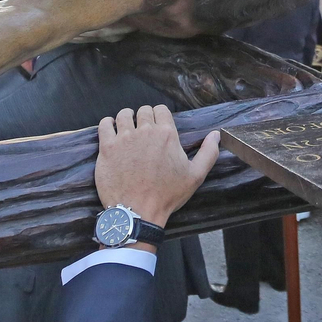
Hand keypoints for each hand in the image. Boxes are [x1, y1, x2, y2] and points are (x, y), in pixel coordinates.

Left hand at [95, 106, 220, 228]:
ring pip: (124, 114)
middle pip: (143, 110)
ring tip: (127, 130)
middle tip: (143, 132)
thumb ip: (208, 153)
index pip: (161, 109)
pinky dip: (108, 124)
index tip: (157, 127)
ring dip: (126, 119)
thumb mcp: (195, 176)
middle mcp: (145, 131)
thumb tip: (216, 135)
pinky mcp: (107, 147)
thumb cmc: (167, 195)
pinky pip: (104, 124)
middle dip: (144, 117)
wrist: (138, 212)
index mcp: (167, 134)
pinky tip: (111, 132)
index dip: (159, 116)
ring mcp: (124, 138)